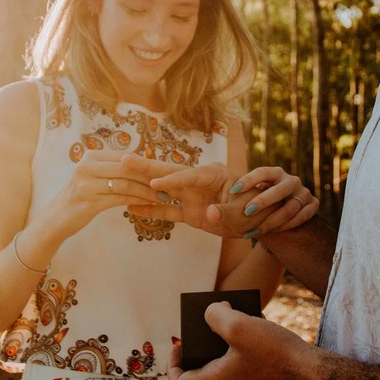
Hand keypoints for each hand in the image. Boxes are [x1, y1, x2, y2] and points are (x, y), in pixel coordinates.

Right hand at [47, 151, 162, 237]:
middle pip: (127, 169)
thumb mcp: (93, 176)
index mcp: (91, 156)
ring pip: (126, 185)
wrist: (57, 218)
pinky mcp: (89, 202)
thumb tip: (142, 162)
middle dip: (150, 177)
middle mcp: (87, 166)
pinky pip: (120, 199)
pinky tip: (150, 205)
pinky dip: (138, 201)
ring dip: (147, 192)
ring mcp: (86, 184)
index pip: (125, 157)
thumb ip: (112, 167)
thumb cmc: (81, 196)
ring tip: (163, 197)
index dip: (146, 165)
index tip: (164, 172)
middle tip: (169, 184)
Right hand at [122, 158, 317, 237]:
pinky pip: (166, 210)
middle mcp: (199, 181)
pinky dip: (150, 209)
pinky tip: (130, 209)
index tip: (155, 182)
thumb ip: (226, 212)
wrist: (261, 221)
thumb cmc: (256, 210)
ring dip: (141, 185)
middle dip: (147, 167)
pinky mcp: (189, 212)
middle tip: (124, 159)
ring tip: (117, 178)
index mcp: (215, 174)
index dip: (173, 180)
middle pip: (170, 172)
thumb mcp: (244, 211)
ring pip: (162, 188)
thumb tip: (208, 213)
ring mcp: (192, 196)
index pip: (190, 175)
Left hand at [167, 302, 309, 379]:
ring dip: (228, 348)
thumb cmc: (274, 351)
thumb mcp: (239, 325)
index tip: (181, 345)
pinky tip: (260, 331)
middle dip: (204, 348)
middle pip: (205, 373)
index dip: (174, 363)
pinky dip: (247, 352)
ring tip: (239, 323)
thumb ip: (216, 315)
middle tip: (212, 326)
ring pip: (228, 369)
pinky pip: (248, 369)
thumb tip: (212, 312)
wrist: (311, 371)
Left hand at [222, 166, 318, 235]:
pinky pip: (302, 216)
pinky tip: (274, 231)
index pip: (262, 172)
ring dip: (273, 219)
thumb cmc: (261, 204)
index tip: (232, 191)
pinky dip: (288, 225)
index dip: (248, 180)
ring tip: (256, 230)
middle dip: (263, 201)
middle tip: (246, 212)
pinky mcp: (313, 205)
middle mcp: (290, 180)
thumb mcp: (250, 198)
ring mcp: (303, 193)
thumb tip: (208, 213)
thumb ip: (233, 202)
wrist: (284, 214)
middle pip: (279, 189)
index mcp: (274, 173)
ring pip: (290, 207)